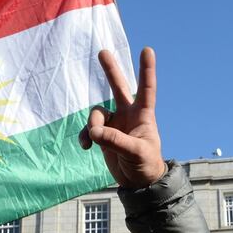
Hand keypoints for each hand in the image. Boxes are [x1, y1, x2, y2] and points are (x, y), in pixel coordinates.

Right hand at [79, 47, 166, 188]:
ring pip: (96, 114)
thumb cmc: (145, 164)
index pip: (146, 89)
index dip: (146, 70)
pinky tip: (86, 146)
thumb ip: (115, 140)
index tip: (147, 50)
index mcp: (143, 115)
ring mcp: (115, 124)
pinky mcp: (104, 135)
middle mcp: (128, 115)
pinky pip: (89, 130)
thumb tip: (94, 132)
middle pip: (118, 88)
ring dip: (93, 126)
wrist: (138, 182)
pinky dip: (85, 136)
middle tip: (103, 52)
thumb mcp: (135, 152)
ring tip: (94, 140)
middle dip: (111, 71)